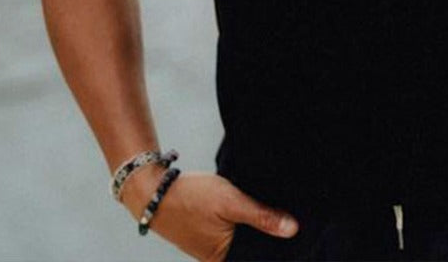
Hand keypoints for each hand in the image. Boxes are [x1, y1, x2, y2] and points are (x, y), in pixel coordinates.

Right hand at [120, 167, 298, 260]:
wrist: (154, 192)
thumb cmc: (190, 197)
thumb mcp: (231, 201)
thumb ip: (261, 216)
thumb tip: (292, 229)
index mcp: (224, 258)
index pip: (260, 255)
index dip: (276, 245)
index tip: (292, 229)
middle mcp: (218, 258)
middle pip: (251, 247)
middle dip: (265, 234)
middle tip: (279, 213)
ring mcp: (211, 248)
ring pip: (242, 239)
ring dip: (252, 226)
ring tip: (264, 208)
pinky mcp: (206, 237)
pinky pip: (231, 232)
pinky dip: (239, 222)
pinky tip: (247, 208)